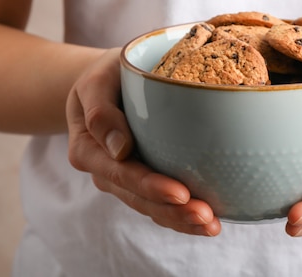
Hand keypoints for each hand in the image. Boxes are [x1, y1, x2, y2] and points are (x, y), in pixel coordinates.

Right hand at [66, 48, 221, 235]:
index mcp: (88, 149)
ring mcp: (124, 178)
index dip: (151, 187)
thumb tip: (120, 150)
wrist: (108, 81)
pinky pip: (160, 203)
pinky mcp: (143, 178)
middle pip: (139, 198)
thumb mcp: (95, 82)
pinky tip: (207, 222)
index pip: (121, 174)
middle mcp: (105, 170)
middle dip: (173, 212)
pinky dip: (182, 214)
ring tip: (212, 225)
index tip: (182, 194)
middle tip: (207, 217)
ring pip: (151, 207)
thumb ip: (100, 112)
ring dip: (181, 219)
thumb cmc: (105, 77)